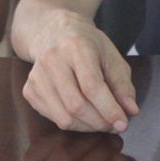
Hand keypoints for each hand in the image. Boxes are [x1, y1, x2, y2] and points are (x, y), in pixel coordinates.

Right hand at [22, 8, 138, 132]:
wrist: (55, 33)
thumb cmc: (89, 45)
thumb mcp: (112, 56)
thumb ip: (123, 84)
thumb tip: (131, 111)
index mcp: (77, 48)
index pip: (92, 86)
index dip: (108, 109)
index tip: (122, 124)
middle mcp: (52, 61)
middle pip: (76, 105)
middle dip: (99, 122)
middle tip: (114, 126)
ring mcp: (36, 77)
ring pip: (63, 117)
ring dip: (87, 127)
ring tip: (101, 122)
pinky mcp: (28, 90)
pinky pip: (52, 118)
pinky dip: (72, 123)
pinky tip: (84, 116)